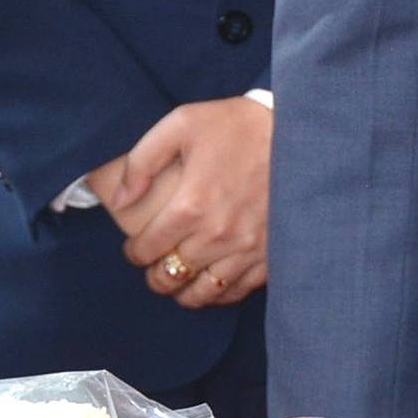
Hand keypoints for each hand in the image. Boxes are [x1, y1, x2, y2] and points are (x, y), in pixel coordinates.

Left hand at [97, 97, 270, 308]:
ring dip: (183, 291)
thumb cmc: (236, 125)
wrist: (299, 133)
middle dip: (155, 276)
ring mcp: (246, 249)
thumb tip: (118, 200)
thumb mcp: (181, 123)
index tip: (134, 249)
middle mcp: (217, 235)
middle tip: (154, 266)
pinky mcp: (270, 256)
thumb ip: (141, 161)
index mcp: (191, 205)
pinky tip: (210, 282)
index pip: (146, 250)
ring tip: (178, 279)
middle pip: (170, 277)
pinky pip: (236, 291)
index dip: (133, 253)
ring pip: (201, 293)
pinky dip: (217, 293)